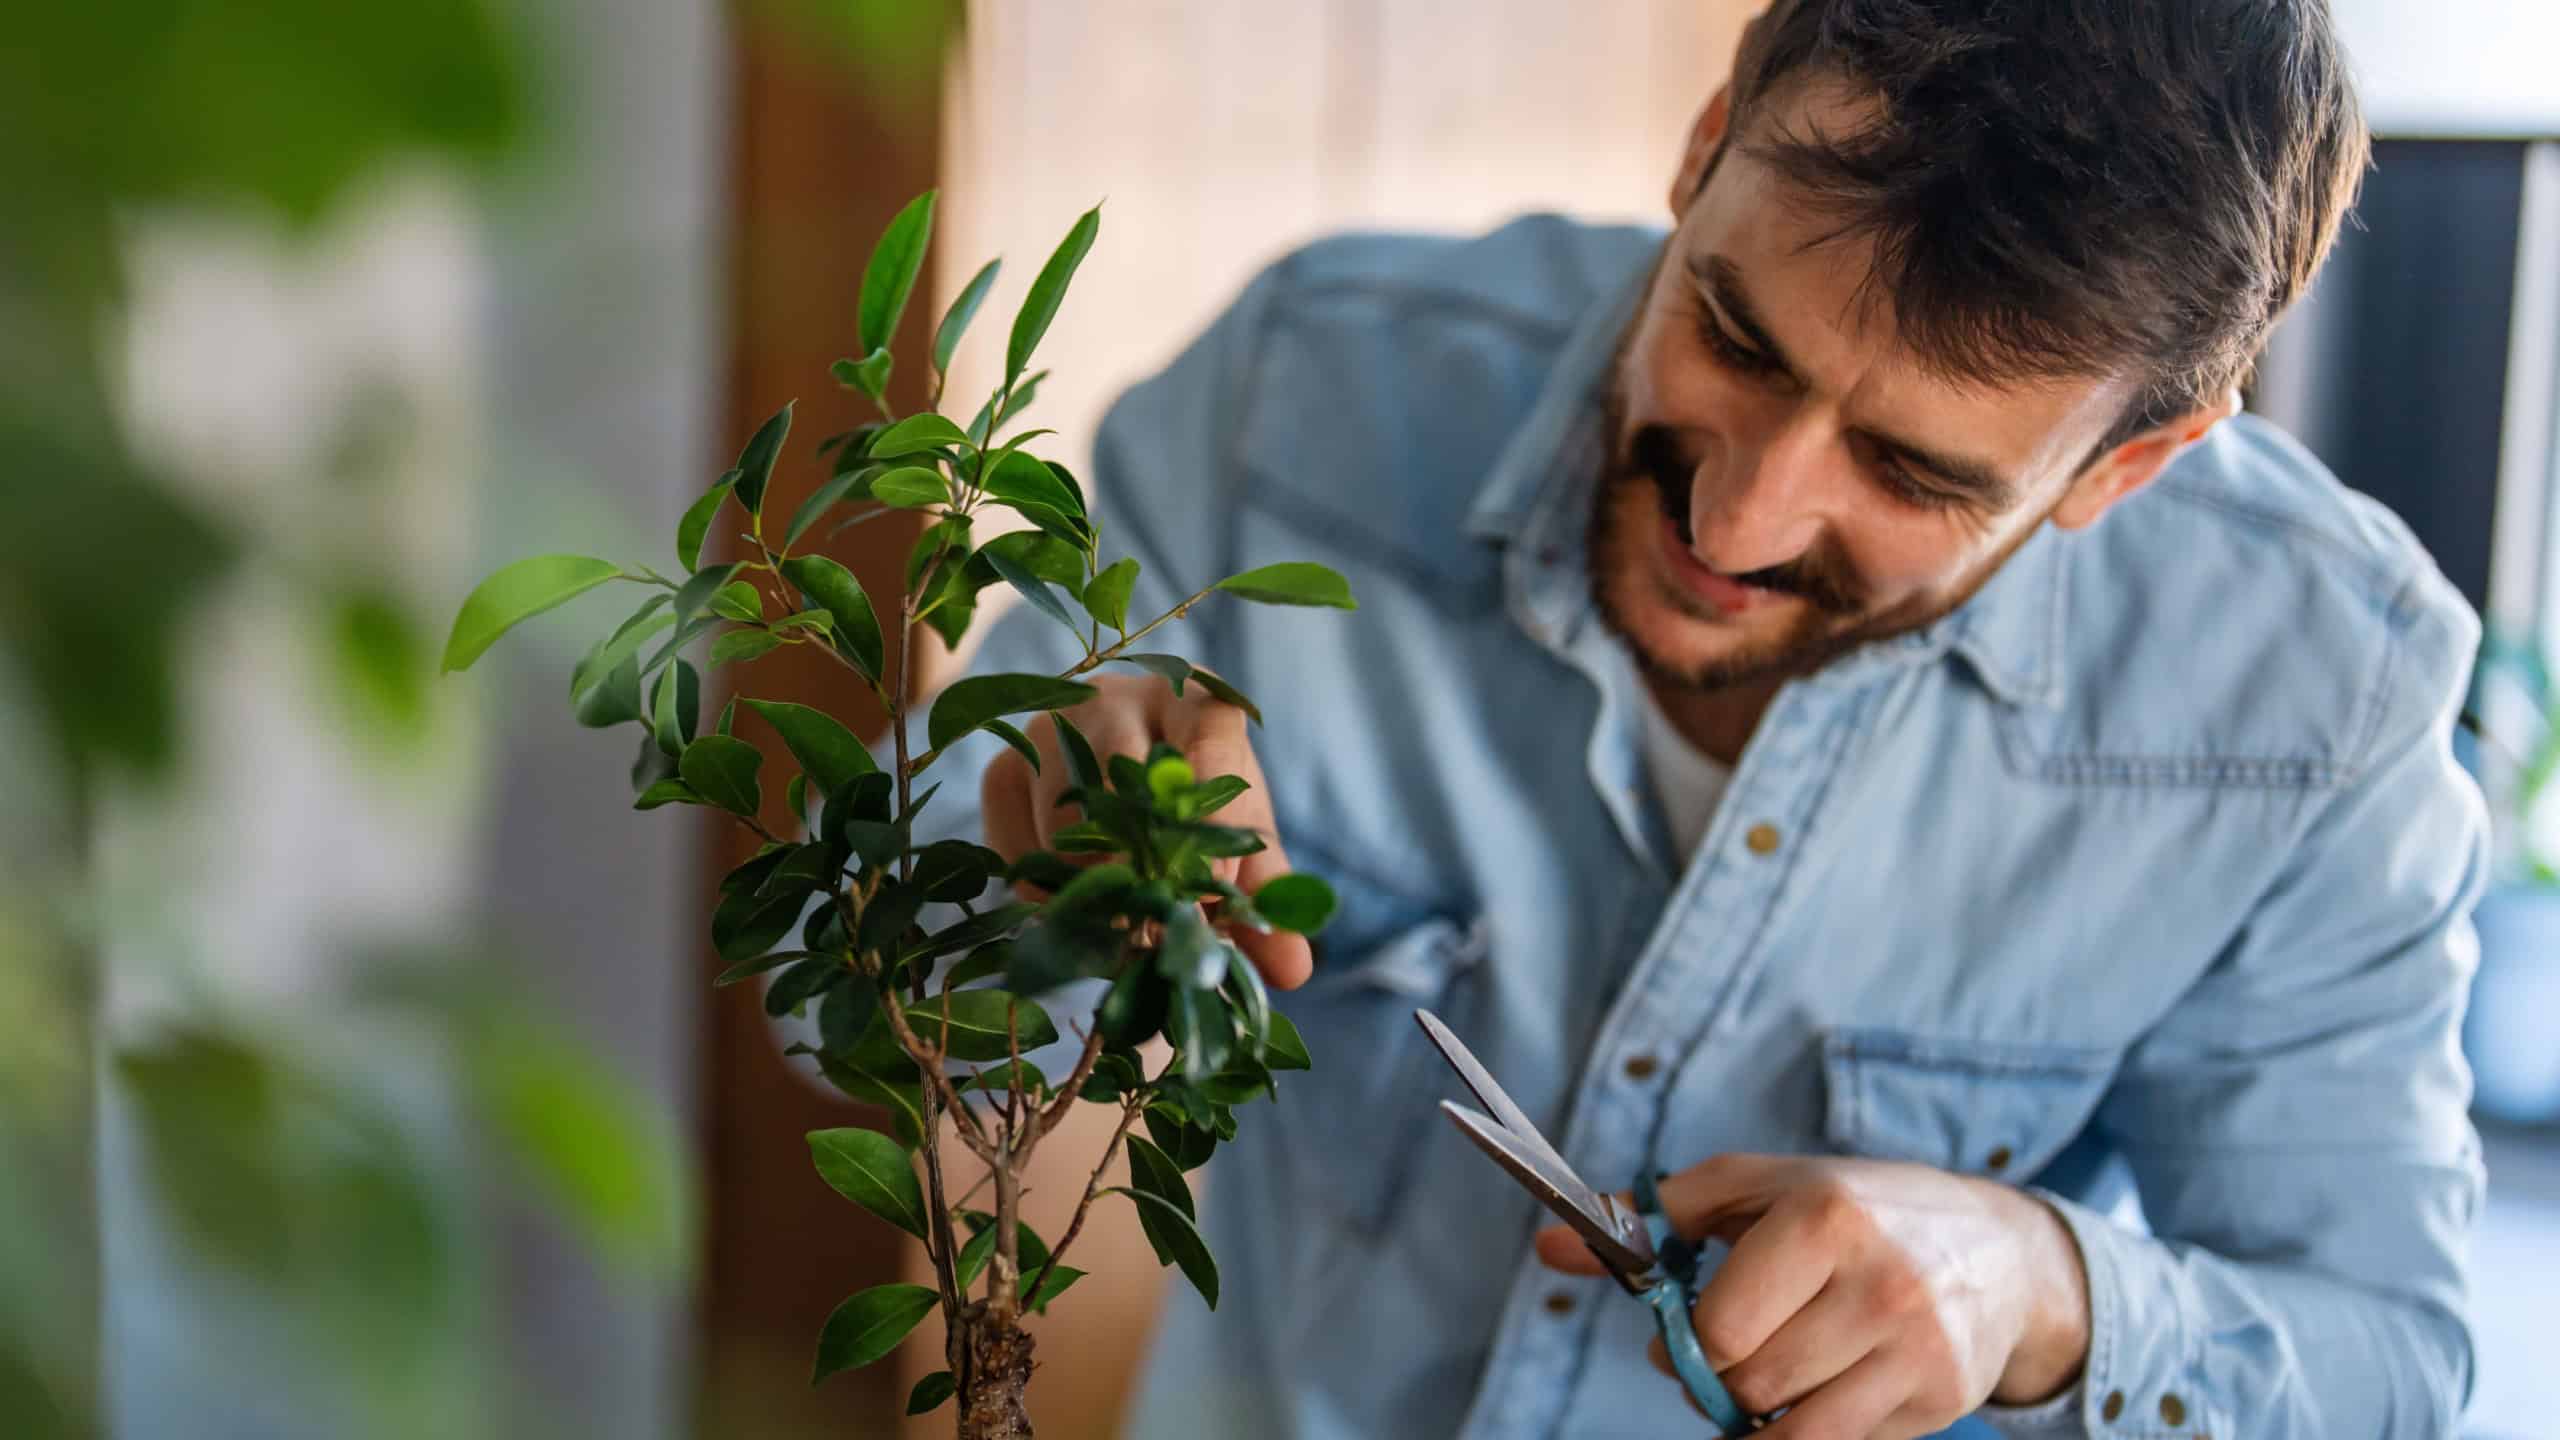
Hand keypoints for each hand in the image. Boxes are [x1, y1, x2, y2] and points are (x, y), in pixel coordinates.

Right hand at [979, 671, 1312, 988]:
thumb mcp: (1240, 847)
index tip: (1217, 889)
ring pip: (1064, 815)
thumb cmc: (1200, 811)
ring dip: (1093, 885)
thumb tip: (1293, 967)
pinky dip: (1045, 891)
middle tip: (1161, 928)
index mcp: (1196, 701)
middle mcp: (1118, 698)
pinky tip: (1078, 909)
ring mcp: (1051, 728)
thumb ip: (1266, 898)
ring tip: (1123, 929)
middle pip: (1123, 771)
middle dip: (1143, 863)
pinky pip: (1016, 843)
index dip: (1214, 816)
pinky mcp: (1005, 770)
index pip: (1210, 736)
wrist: (1130, 792)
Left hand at [1534, 1155, 2089, 1437]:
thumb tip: (1550, 1250)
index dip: (1689, 1339)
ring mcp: (1917, 1351)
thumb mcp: (1755, 1189)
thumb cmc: (1851, 1209)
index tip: (1693, 1325)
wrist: (1997, 1250)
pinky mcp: (1942, 1402)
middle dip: (1720, 1377)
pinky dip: (1803, 1433)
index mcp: (1825, 1218)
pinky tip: (1813, 1393)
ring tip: (1773, 1367)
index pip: (1722, 1328)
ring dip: (1760, 1412)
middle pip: (1748, 1385)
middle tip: (1732, 1348)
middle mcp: (1879, 1286)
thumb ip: (1652, 1218)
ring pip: (1789, 1431)